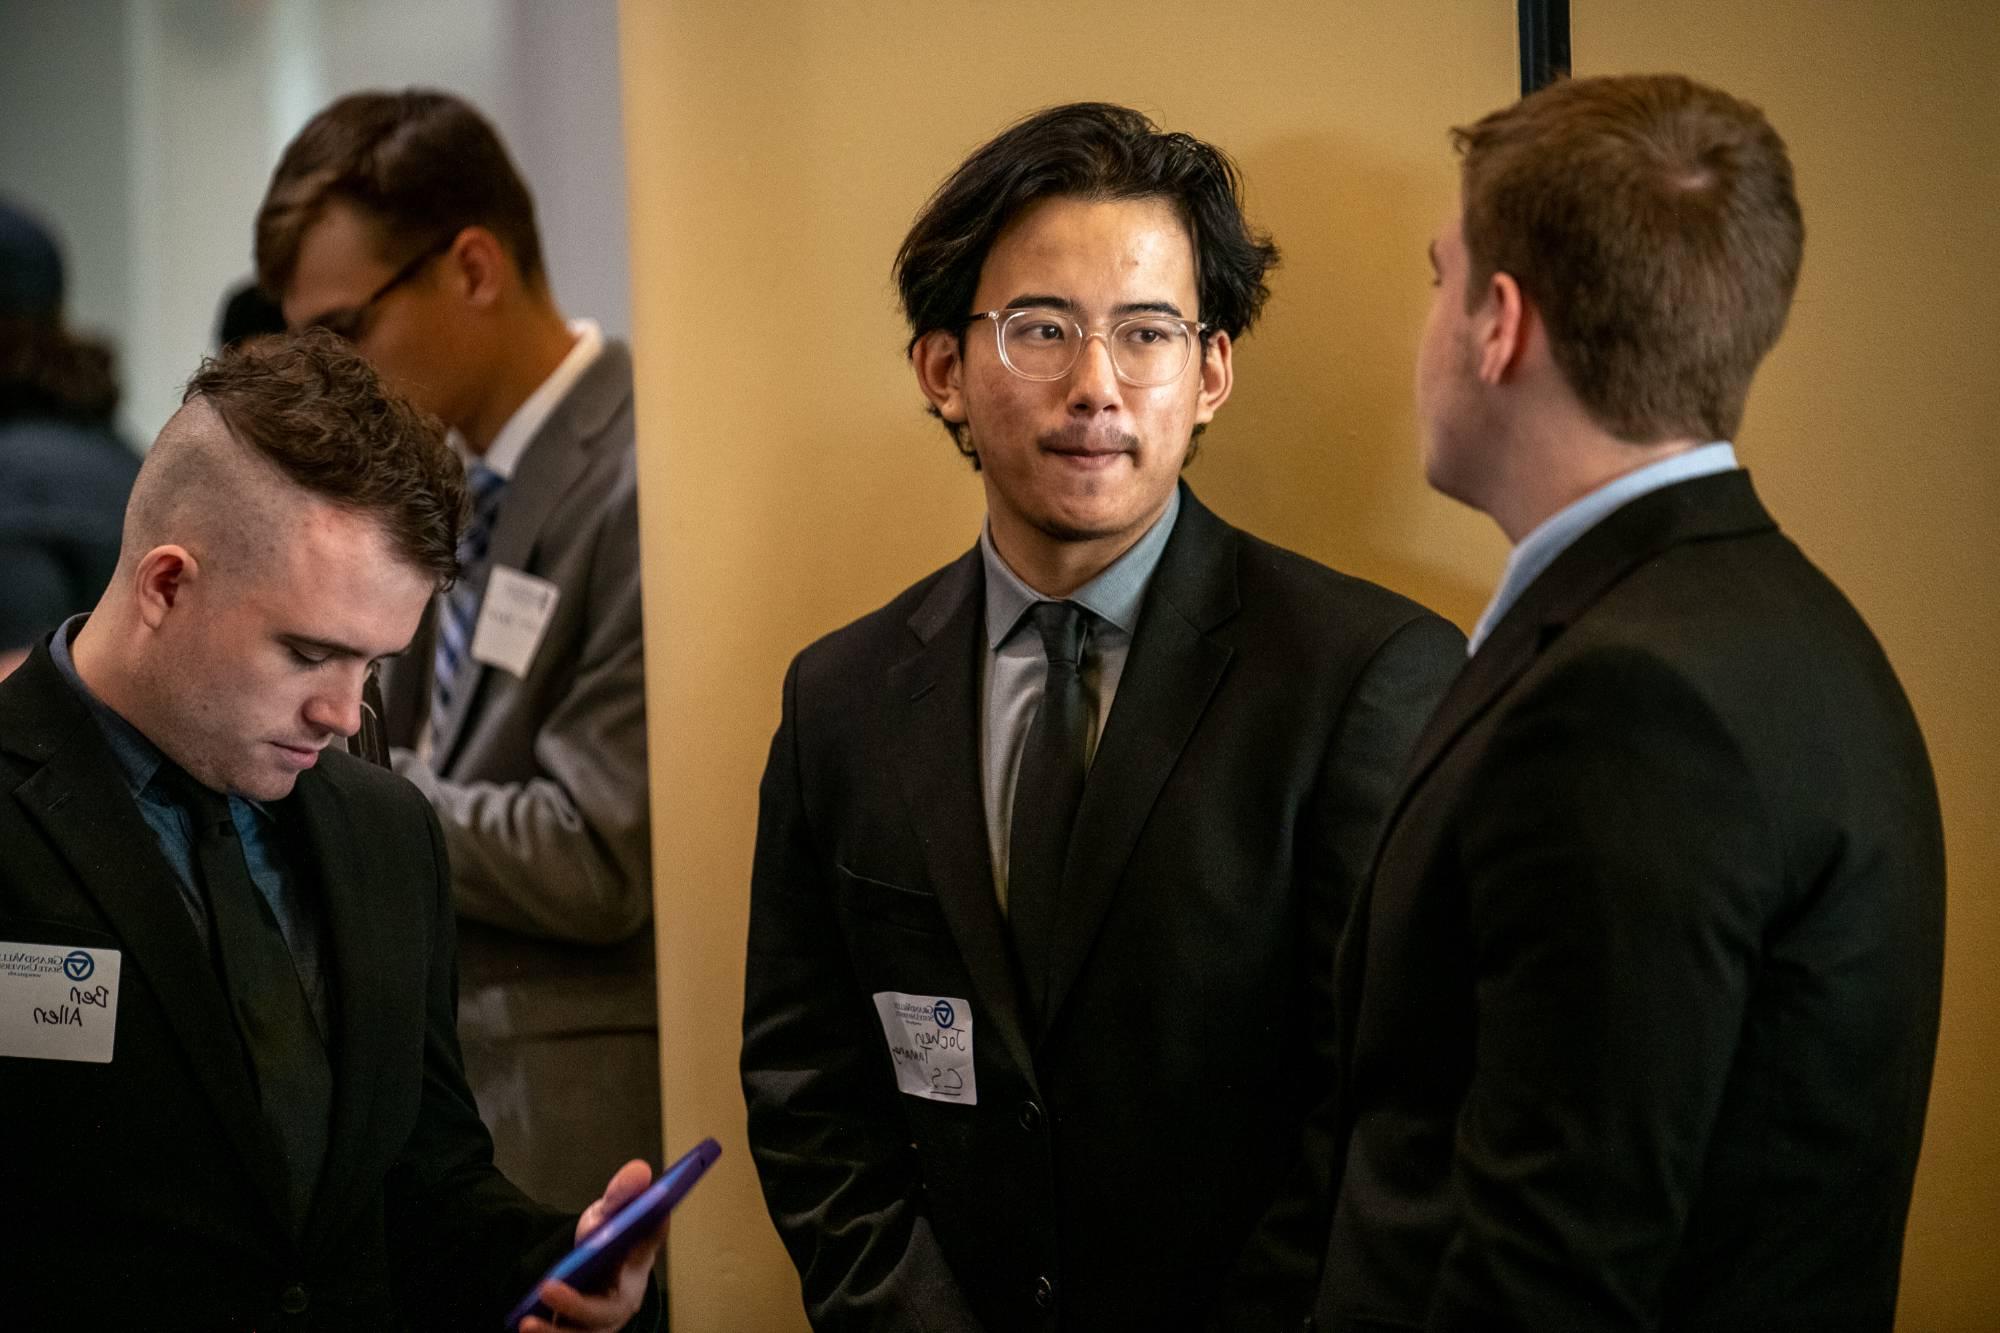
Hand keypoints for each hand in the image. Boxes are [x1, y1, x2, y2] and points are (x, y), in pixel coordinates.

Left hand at [517, 1159, 663, 1332]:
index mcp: (638, 1265)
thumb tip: (640, 1171)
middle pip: (606, 1312)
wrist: (589, 1265)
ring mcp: (600, 1325)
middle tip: (547, 1287)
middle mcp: (623, 1301)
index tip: (646, 1220)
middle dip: (577, 1305)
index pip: (646, 1249)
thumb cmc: (607, 1238)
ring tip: (527, 1322)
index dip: (648, 1237)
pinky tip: (526, 1325)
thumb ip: (621, 1193)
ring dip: (555, 1332)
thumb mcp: (608, 1211)